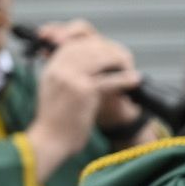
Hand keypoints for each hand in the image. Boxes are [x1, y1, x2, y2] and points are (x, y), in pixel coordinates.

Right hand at [26, 26, 140, 177]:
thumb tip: (83, 66)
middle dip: (108, 50)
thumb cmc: (53, 122)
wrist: (49, 141)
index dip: (92, 44)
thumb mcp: (52, 92)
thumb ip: (63, 77)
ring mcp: (70, 79)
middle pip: (87, 47)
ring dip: (118, 61)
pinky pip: (109, 79)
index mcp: (50, 69)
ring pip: (99, 58)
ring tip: (129, 67)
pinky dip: (125, 78)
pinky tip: (135, 79)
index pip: (72, 44)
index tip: (106, 51)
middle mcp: (59, 70)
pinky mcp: (83, 91)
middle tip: (122, 58)